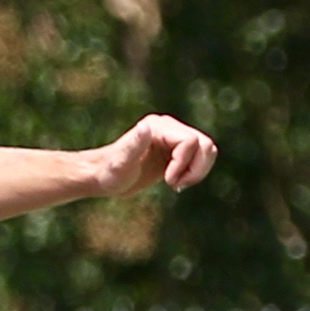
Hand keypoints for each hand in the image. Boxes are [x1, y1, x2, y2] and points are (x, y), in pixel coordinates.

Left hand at [89, 112, 216, 198]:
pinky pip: (200, 156)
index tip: (168, 181)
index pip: (190, 141)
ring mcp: (174, 138)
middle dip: (195, 168)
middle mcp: (168, 128)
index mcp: (157, 127)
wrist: (102, 176)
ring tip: (177, 183)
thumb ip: (134, 145)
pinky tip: (176, 182)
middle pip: (204, 144)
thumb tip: (145, 127)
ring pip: (207, 149)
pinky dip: (195, 171)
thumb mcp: (121, 163)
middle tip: (175, 184)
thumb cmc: (109, 173)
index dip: (184, 164)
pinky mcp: (175, 150)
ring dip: (198, 170)